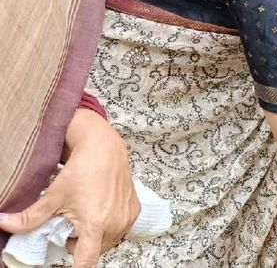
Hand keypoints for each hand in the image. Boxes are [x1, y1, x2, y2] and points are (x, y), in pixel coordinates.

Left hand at [0, 109, 139, 266]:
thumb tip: (4, 224)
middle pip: (93, 250)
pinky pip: (119, 230)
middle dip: (79, 243)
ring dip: (94, 235)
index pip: (86, 262)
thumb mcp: (53, 195)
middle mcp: (115, 225)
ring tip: (86, 214)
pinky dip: (109, 225)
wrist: (106, 149)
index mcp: (95, 224)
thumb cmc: (83, 169)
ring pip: (106, 241)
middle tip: (70, 223)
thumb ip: (30, 217)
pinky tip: (101, 209)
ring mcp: (127, 219)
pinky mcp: (134, 212)